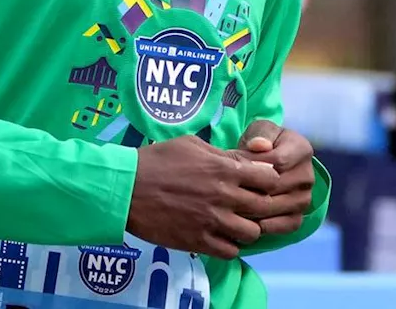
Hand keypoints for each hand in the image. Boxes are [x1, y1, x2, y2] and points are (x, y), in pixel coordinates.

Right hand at [126, 135, 280, 259]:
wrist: (126, 188)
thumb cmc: (157, 160)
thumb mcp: (192, 145)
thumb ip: (223, 154)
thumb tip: (247, 160)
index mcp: (224, 169)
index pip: (269, 178)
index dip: (267, 180)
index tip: (257, 181)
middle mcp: (224, 196)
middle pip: (264, 207)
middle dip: (261, 205)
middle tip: (247, 203)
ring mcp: (212, 221)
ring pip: (252, 233)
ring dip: (246, 228)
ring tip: (233, 222)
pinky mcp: (199, 241)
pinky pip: (231, 252)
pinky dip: (229, 245)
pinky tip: (219, 236)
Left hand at [237, 120, 314, 235]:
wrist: (264, 162)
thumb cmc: (259, 144)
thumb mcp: (258, 131)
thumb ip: (259, 135)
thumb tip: (259, 146)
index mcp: (301, 148)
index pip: (279, 161)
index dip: (256, 166)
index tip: (235, 167)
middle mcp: (308, 174)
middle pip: (280, 186)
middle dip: (254, 190)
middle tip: (230, 194)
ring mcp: (306, 196)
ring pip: (284, 207)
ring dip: (261, 211)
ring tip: (237, 210)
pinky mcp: (301, 214)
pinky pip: (289, 225)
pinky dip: (272, 227)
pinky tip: (252, 225)